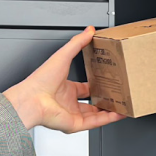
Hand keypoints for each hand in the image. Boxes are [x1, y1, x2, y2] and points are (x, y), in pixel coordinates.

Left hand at [2, 27, 124, 133]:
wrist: (32, 99)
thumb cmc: (41, 80)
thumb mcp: (63, 55)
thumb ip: (77, 43)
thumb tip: (89, 31)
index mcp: (65, 88)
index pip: (84, 88)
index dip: (96, 85)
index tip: (108, 81)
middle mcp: (68, 102)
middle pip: (91, 103)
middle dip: (105, 100)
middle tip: (118, 95)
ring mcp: (72, 114)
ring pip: (95, 114)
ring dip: (110, 111)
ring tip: (123, 106)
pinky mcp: (75, 124)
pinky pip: (95, 123)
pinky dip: (108, 119)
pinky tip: (119, 114)